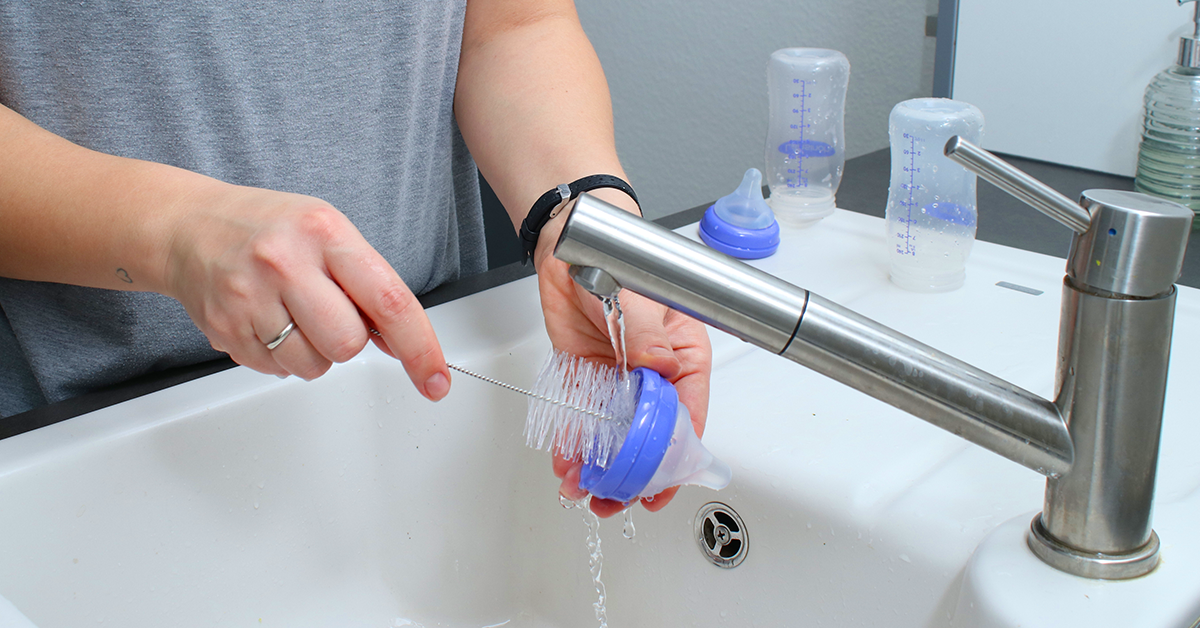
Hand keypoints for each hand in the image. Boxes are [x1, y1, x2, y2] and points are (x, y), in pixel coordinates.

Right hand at [162, 181, 451, 399]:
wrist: (188, 226)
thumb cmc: (269, 228)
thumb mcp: (328, 234)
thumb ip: (369, 286)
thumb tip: (404, 343)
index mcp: (324, 233)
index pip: (388, 301)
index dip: (420, 347)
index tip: (436, 379)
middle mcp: (284, 263)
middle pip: (347, 343)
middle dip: (348, 340)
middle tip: (327, 312)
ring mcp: (249, 298)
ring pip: (313, 366)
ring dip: (314, 351)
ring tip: (292, 313)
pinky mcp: (225, 329)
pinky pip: (278, 370)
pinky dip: (282, 355)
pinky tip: (267, 319)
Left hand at [534, 195, 711, 517]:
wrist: (572, 242)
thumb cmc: (623, 257)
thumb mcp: (641, 296)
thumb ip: (648, 334)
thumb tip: (660, 368)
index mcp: (683, 356)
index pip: (686, 415)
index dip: (676, 457)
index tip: (661, 485)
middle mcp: (653, 375)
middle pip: (650, 437)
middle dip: (635, 474)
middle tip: (616, 499)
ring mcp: (618, 380)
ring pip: (616, 436)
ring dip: (602, 467)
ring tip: (585, 492)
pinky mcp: (586, 378)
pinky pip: (583, 419)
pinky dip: (574, 444)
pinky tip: (565, 464)